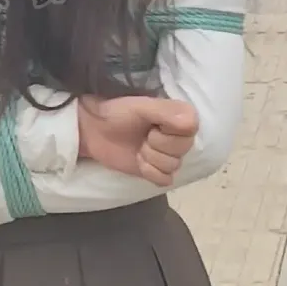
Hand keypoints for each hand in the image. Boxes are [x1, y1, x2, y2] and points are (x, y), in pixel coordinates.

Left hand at [78, 96, 198, 187]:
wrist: (96, 129)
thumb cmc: (118, 112)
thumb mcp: (141, 105)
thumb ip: (166, 111)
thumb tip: (189, 123)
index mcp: (181, 116)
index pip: (190, 129)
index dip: (169, 130)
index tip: (153, 124)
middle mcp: (180, 136)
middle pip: (182, 150)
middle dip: (156, 145)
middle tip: (143, 135)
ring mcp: (170, 155)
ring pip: (173, 166)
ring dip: (150, 158)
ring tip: (138, 146)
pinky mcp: (159, 172)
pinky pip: (166, 180)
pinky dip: (149, 172)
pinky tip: (139, 161)